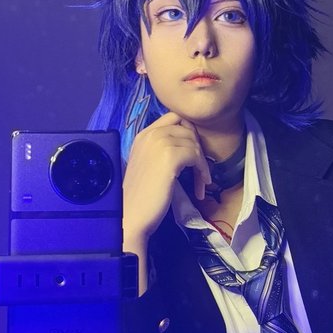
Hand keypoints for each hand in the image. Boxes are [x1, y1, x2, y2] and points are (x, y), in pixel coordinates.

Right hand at [122, 111, 211, 246]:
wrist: (130, 215)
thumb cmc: (140, 196)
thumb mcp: (148, 164)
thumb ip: (161, 150)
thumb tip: (187, 146)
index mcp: (143, 135)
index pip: (174, 117)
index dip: (188, 133)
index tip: (192, 154)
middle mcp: (150, 134)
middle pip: (187, 127)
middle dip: (197, 148)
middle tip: (199, 170)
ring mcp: (159, 143)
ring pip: (194, 143)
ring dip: (202, 164)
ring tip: (200, 183)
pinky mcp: (170, 157)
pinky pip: (196, 156)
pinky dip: (202, 172)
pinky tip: (199, 188)